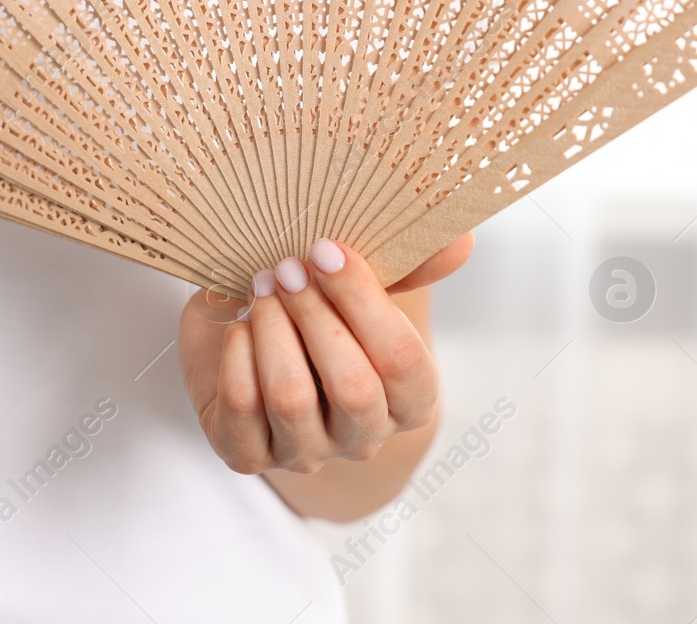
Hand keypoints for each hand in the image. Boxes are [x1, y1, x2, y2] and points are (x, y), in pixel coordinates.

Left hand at [178, 234, 473, 475]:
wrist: (243, 339)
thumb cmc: (314, 311)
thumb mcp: (357, 288)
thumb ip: (409, 269)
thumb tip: (459, 241)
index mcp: (408, 399)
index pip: (403, 362)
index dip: (364, 302)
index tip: (327, 250)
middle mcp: (363, 437)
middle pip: (353, 387)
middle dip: (314, 315)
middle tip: (287, 266)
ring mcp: (306, 453)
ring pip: (292, 399)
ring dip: (273, 330)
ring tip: (260, 286)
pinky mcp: (248, 454)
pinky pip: (242, 410)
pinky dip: (237, 355)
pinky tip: (238, 324)